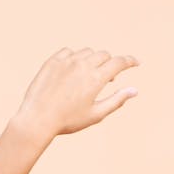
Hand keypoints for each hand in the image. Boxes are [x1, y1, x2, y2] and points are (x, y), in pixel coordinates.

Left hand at [12, 46, 139, 138]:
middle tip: (106, 79)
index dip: (130, 61)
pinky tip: (72, 71)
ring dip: (92, 61)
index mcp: (96, 79)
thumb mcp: (96, 114)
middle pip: (104, 55)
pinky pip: (69, 52)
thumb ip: (116, 101)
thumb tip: (135, 91)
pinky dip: (75, 58)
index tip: (136, 62)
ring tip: (87, 77)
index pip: (119, 63)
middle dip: (109, 64)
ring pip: (87, 52)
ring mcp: (67, 61)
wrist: (38, 119)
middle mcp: (83, 65)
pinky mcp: (53, 60)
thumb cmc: (68, 121)